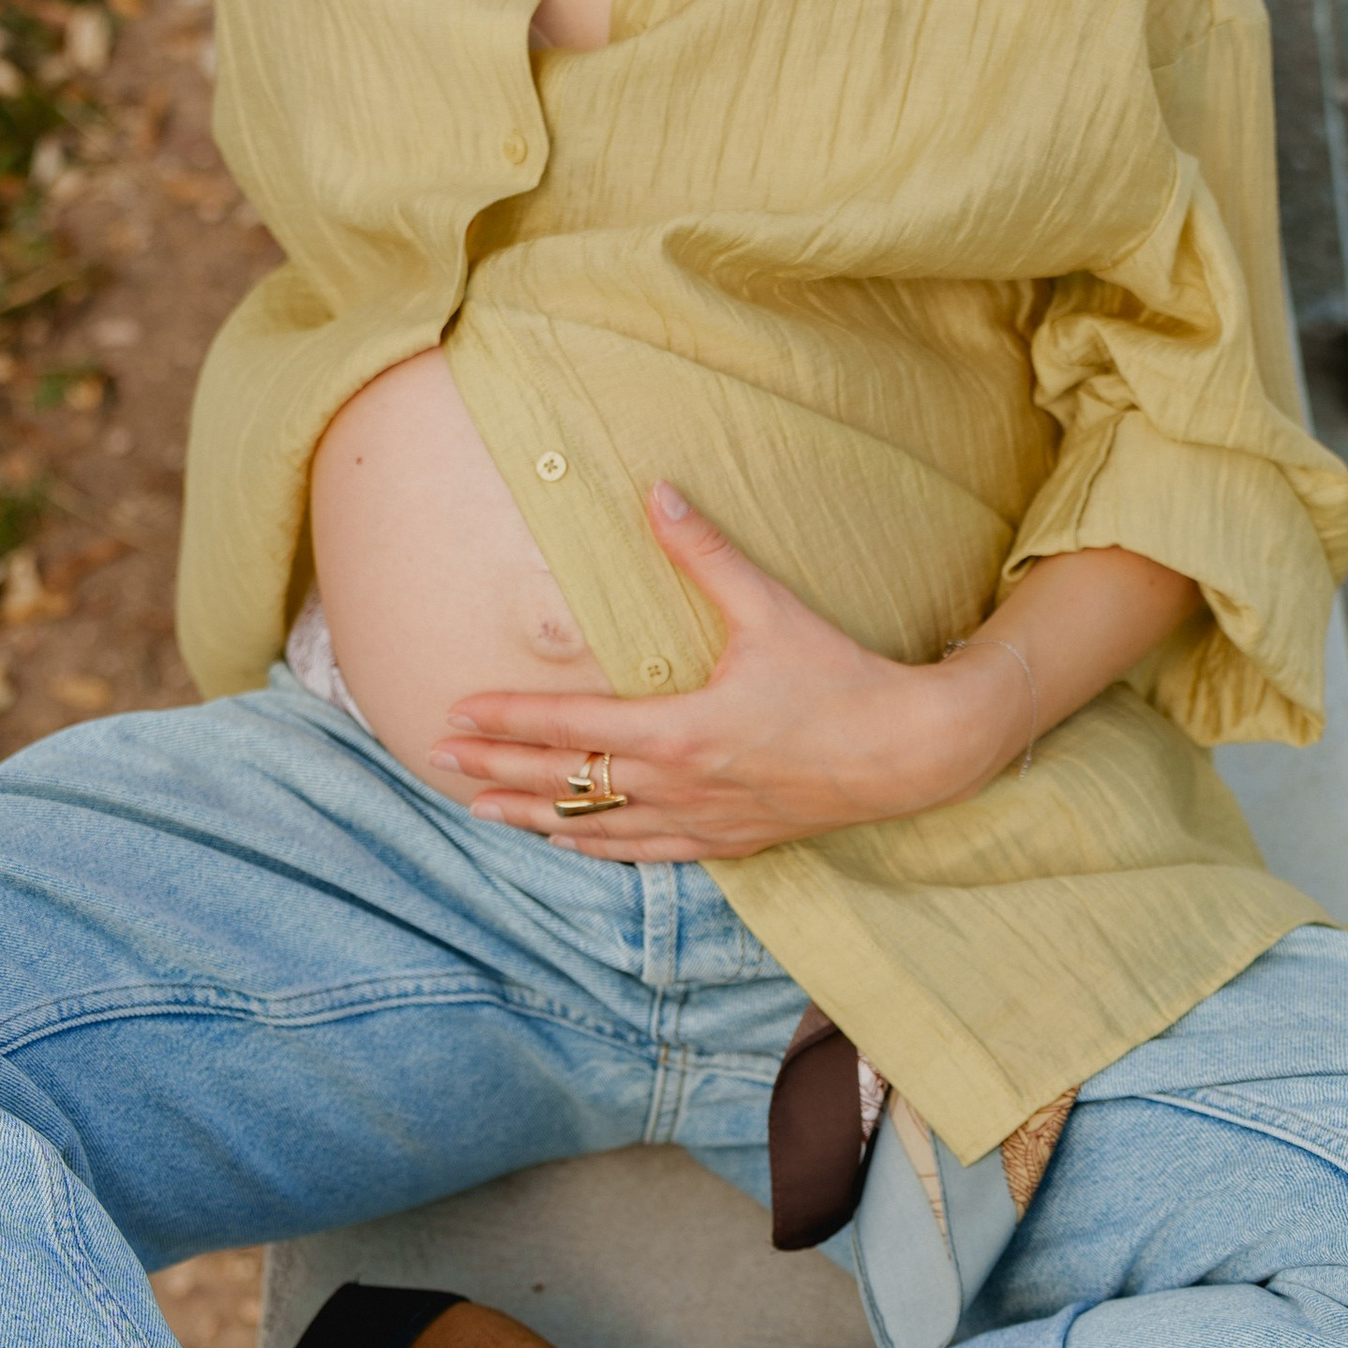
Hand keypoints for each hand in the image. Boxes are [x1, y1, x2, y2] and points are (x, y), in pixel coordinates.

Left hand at [425, 483, 1024, 860]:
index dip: (510, 718)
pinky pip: (645, 853)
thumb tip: (658, 494)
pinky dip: (596, 849)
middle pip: (567, 781)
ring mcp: (702, 820)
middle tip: (439, 756)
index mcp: (681, 731)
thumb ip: (706, 555)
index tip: (457, 710)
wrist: (908, 754)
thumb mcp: (770, 610)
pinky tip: (570, 845)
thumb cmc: (840, 679)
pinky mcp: (728, 842)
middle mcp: (680, 785)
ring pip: (596, 828)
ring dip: (533, 816)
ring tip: (480, 807)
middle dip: (498, 766)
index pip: (571, 726)